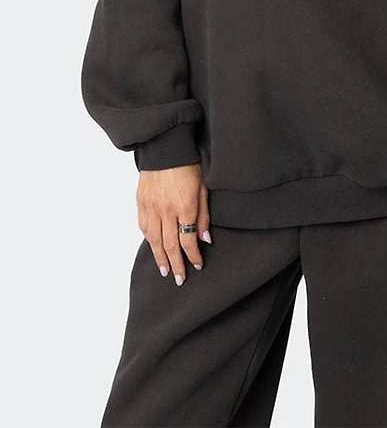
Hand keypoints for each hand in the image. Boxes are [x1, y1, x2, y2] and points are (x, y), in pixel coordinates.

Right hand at [136, 163, 211, 285]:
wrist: (165, 147)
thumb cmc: (188, 164)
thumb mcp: (204, 188)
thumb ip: (203, 215)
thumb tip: (205, 238)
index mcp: (185, 206)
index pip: (188, 240)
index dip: (193, 256)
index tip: (197, 265)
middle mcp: (166, 210)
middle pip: (170, 245)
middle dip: (176, 264)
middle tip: (179, 279)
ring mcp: (151, 207)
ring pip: (154, 240)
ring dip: (160, 257)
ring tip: (165, 270)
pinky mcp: (141, 202)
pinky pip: (144, 227)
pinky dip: (149, 240)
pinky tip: (153, 247)